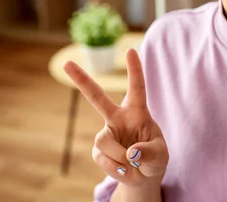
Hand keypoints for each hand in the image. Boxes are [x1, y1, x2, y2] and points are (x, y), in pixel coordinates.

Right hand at [64, 48, 168, 187]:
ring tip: (133, 164)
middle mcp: (118, 117)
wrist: (143, 177)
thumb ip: (150, 152)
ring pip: (104, 141)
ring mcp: (106, 133)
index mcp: (138, 111)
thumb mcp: (160, 155)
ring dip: (120, 157)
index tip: (130, 50)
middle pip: (97, 97)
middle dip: (81, 80)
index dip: (134, 69)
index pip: (137, 87)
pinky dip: (116, 168)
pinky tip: (125, 170)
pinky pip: (102, 158)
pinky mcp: (98, 150)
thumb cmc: (154, 158)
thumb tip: (131, 152)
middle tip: (66, 62)